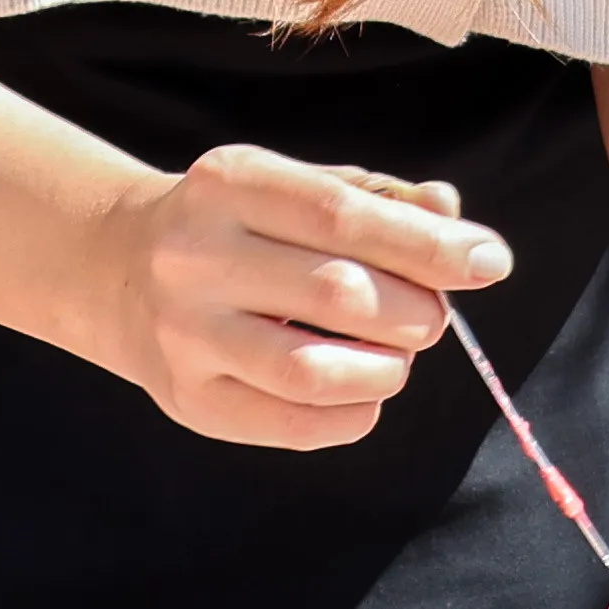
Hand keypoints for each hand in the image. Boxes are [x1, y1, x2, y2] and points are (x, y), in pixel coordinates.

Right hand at [92, 146, 511, 448]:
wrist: (118, 270)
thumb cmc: (239, 223)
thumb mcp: (296, 186)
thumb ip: (379, 198)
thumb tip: (450, 214)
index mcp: (229, 183)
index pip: (344, 216)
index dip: (429, 245)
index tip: (491, 262)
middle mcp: (196, 256)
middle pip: (338, 292)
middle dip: (415, 310)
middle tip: (430, 315)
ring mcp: (186, 333)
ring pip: (315, 370)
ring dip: (386, 368)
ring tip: (394, 355)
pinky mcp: (190, 399)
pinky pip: (295, 425)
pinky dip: (355, 414)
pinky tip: (361, 392)